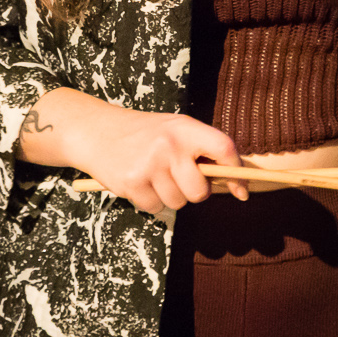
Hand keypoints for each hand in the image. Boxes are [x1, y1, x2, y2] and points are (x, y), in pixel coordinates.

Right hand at [18, 88, 246, 212]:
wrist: (96, 131)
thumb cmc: (143, 134)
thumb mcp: (173, 129)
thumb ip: (200, 150)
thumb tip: (233, 181)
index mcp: (184, 128)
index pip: (224, 149)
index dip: (237, 173)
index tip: (241, 190)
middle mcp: (169, 146)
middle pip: (199, 191)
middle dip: (194, 193)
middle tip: (178, 179)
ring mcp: (149, 165)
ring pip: (177, 203)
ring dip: (168, 196)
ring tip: (153, 176)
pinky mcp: (132, 184)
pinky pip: (155, 208)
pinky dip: (149, 201)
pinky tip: (139, 183)